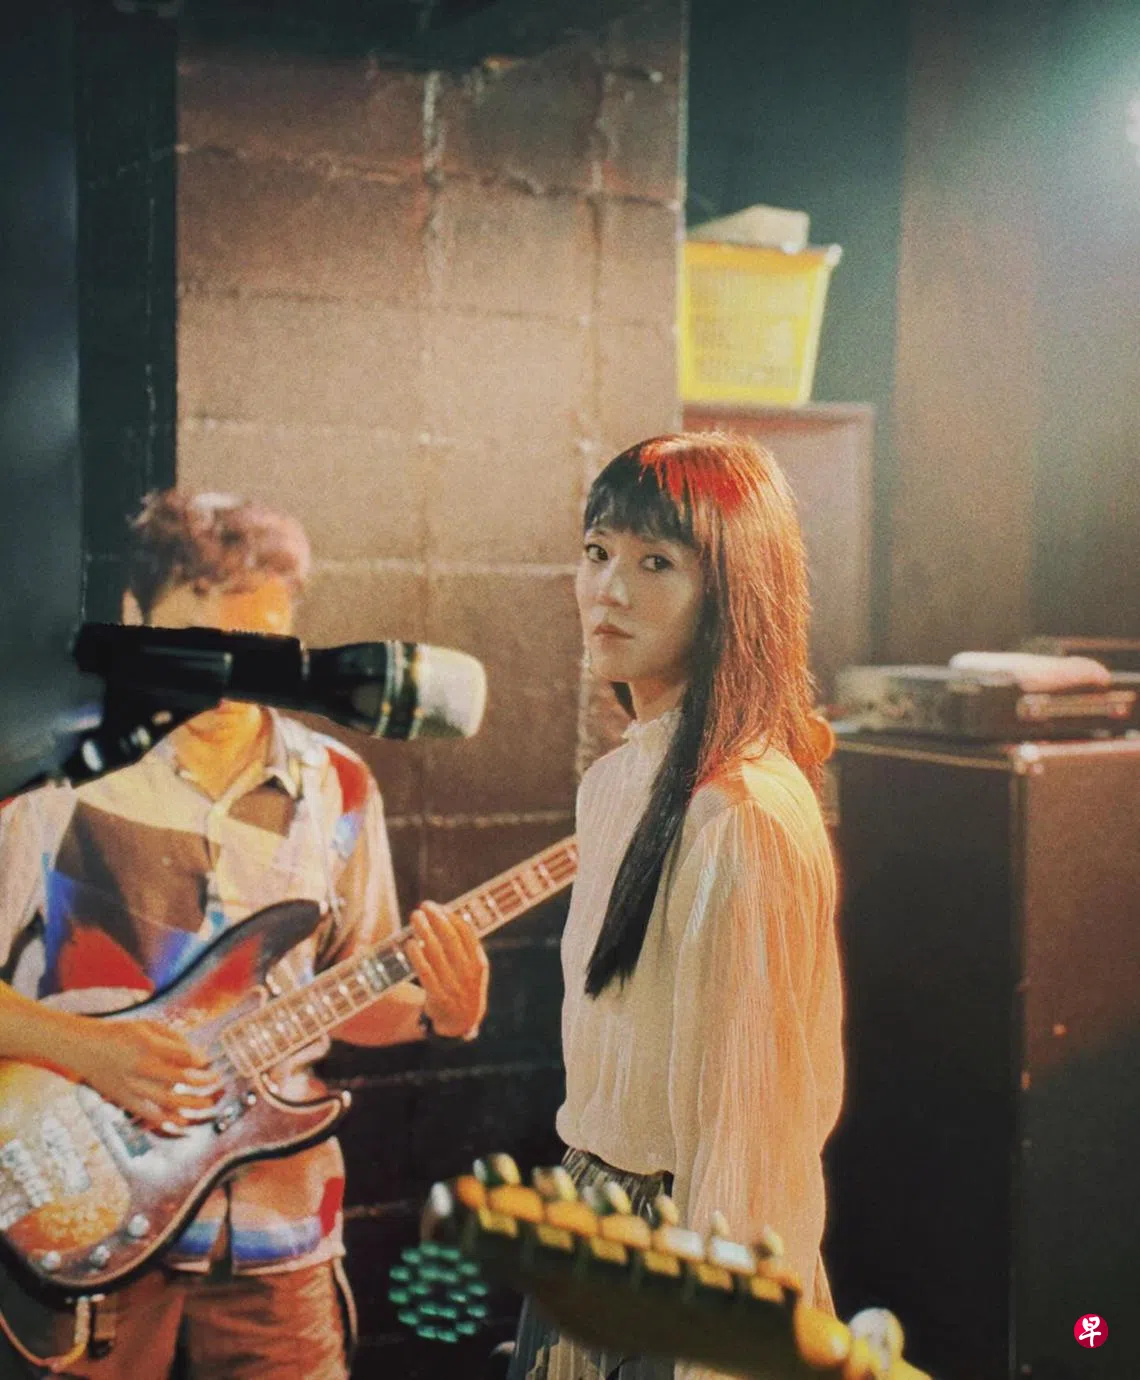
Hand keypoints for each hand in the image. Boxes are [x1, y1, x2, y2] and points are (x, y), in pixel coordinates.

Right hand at [64, 1016, 222, 1133]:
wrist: (85, 1048)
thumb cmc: (121, 1034)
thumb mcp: (148, 1026)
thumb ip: (174, 1038)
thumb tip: (197, 1054)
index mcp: (148, 1046)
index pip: (183, 1056)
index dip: (201, 1060)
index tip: (209, 1061)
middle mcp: (141, 1068)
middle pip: (180, 1079)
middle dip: (202, 1081)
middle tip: (215, 1080)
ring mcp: (133, 1087)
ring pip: (168, 1101)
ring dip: (192, 1103)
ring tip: (208, 1103)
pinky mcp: (126, 1100)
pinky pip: (150, 1114)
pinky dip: (169, 1120)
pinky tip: (184, 1121)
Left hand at [406, 902, 488, 1039]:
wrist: (461, 1023)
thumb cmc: (464, 988)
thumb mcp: (473, 970)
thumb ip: (465, 948)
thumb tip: (447, 917)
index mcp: (479, 964)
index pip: (466, 933)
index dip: (451, 917)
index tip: (438, 907)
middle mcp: (468, 974)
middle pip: (450, 939)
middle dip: (436, 919)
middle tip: (424, 906)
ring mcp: (454, 986)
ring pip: (436, 952)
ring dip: (424, 931)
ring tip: (415, 917)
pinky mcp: (438, 998)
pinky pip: (425, 972)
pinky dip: (417, 956)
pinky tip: (410, 943)